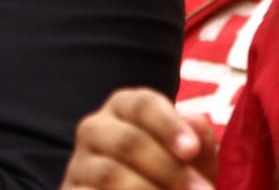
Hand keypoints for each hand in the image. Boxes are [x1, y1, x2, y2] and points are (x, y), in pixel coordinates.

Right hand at [61, 87, 216, 189]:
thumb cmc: (168, 174)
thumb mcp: (188, 159)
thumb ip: (198, 142)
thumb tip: (198, 128)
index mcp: (124, 107)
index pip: (144, 105)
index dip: (169, 126)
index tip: (192, 151)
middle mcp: (95, 128)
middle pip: (129, 141)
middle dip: (169, 169)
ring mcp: (79, 162)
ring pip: (110, 173)